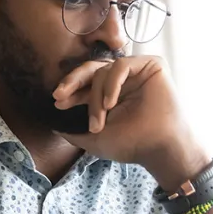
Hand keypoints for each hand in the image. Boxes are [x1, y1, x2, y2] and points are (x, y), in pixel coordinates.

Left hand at [52, 56, 210, 189]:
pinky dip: (112, 83)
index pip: (85, 84)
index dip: (70, 90)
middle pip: (91, 69)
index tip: (57, 102)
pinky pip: (122, 65)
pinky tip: (111, 102)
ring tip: (100, 119)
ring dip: (96, 96)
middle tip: (60, 94)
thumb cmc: (131, 144)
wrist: (159, 148)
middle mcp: (122, 81)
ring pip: (104, 70)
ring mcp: (136, 72)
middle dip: (72, 81)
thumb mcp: (93, 139)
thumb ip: (73, 131)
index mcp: (110, 94)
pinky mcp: (151, 65)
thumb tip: (53, 126)